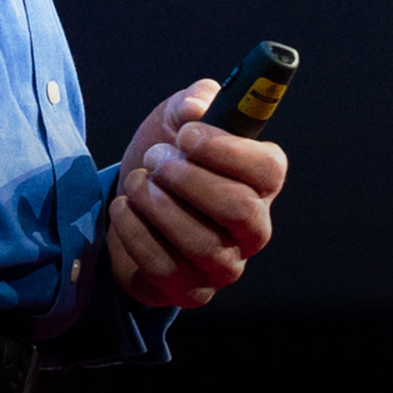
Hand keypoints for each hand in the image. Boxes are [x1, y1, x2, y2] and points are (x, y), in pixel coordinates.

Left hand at [107, 79, 286, 307]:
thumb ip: (192, 101)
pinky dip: (136, 232)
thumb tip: (197, 107)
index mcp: (261, 181)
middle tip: (155, 158)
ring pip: (203, 243)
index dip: (226, 149)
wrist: (131, 203)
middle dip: (187, 178)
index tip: (186, 134)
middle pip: (240, 209)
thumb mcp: (177, 119)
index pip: (268, 169)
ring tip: (136, 182)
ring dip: (158, 205)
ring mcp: (226, 265)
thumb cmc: (167, 157)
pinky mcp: (193, 291)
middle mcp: (254, 228)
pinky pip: (166, 268)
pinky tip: (123, 207)